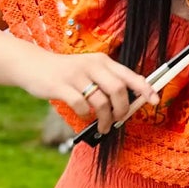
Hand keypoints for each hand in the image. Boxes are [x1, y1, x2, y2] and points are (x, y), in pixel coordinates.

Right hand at [18, 49, 158, 132]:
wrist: (33, 65)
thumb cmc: (67, 73)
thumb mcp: (89, 71)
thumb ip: (107, 83)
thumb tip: (129, 105)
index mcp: (103, 61)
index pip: (130, 75)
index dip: (145, 88)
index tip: (155, 101)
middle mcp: (92, 65)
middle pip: (118, 90)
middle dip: (122, 109)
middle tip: (118, 119)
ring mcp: (76, 75)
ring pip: (101, 101)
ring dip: (105, 119)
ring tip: (103, 126)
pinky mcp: (61, 86)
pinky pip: (81, 105)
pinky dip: (85, 115)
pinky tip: (84, 116)